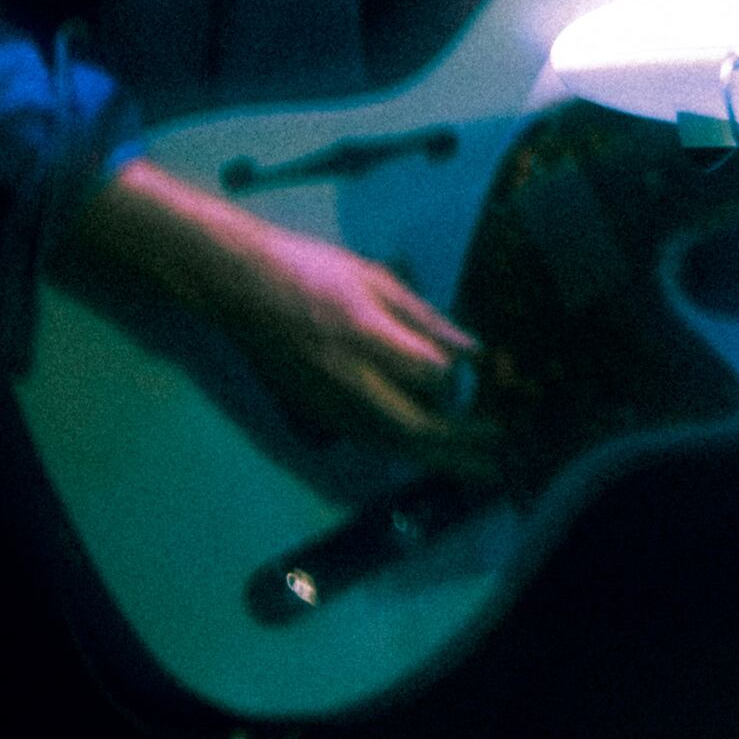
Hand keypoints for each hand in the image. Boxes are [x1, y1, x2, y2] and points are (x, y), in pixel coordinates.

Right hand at [76, 157, 480, 449]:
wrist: (239, 286)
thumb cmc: (311, 271)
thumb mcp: (378, 281)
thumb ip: (426, 321)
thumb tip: (471, 351)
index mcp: (367, 338)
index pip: (432, 375)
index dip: (459, 376)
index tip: (483, 369)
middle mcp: (348, 379)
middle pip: (415, 427)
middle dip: (461, 443)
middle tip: (498, 449)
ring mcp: (327, 401)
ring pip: (391, 442)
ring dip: (435, 457)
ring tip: (474, 468)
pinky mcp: (315, 410)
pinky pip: (368, 438)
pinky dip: (402, 447)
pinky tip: (425, 450)